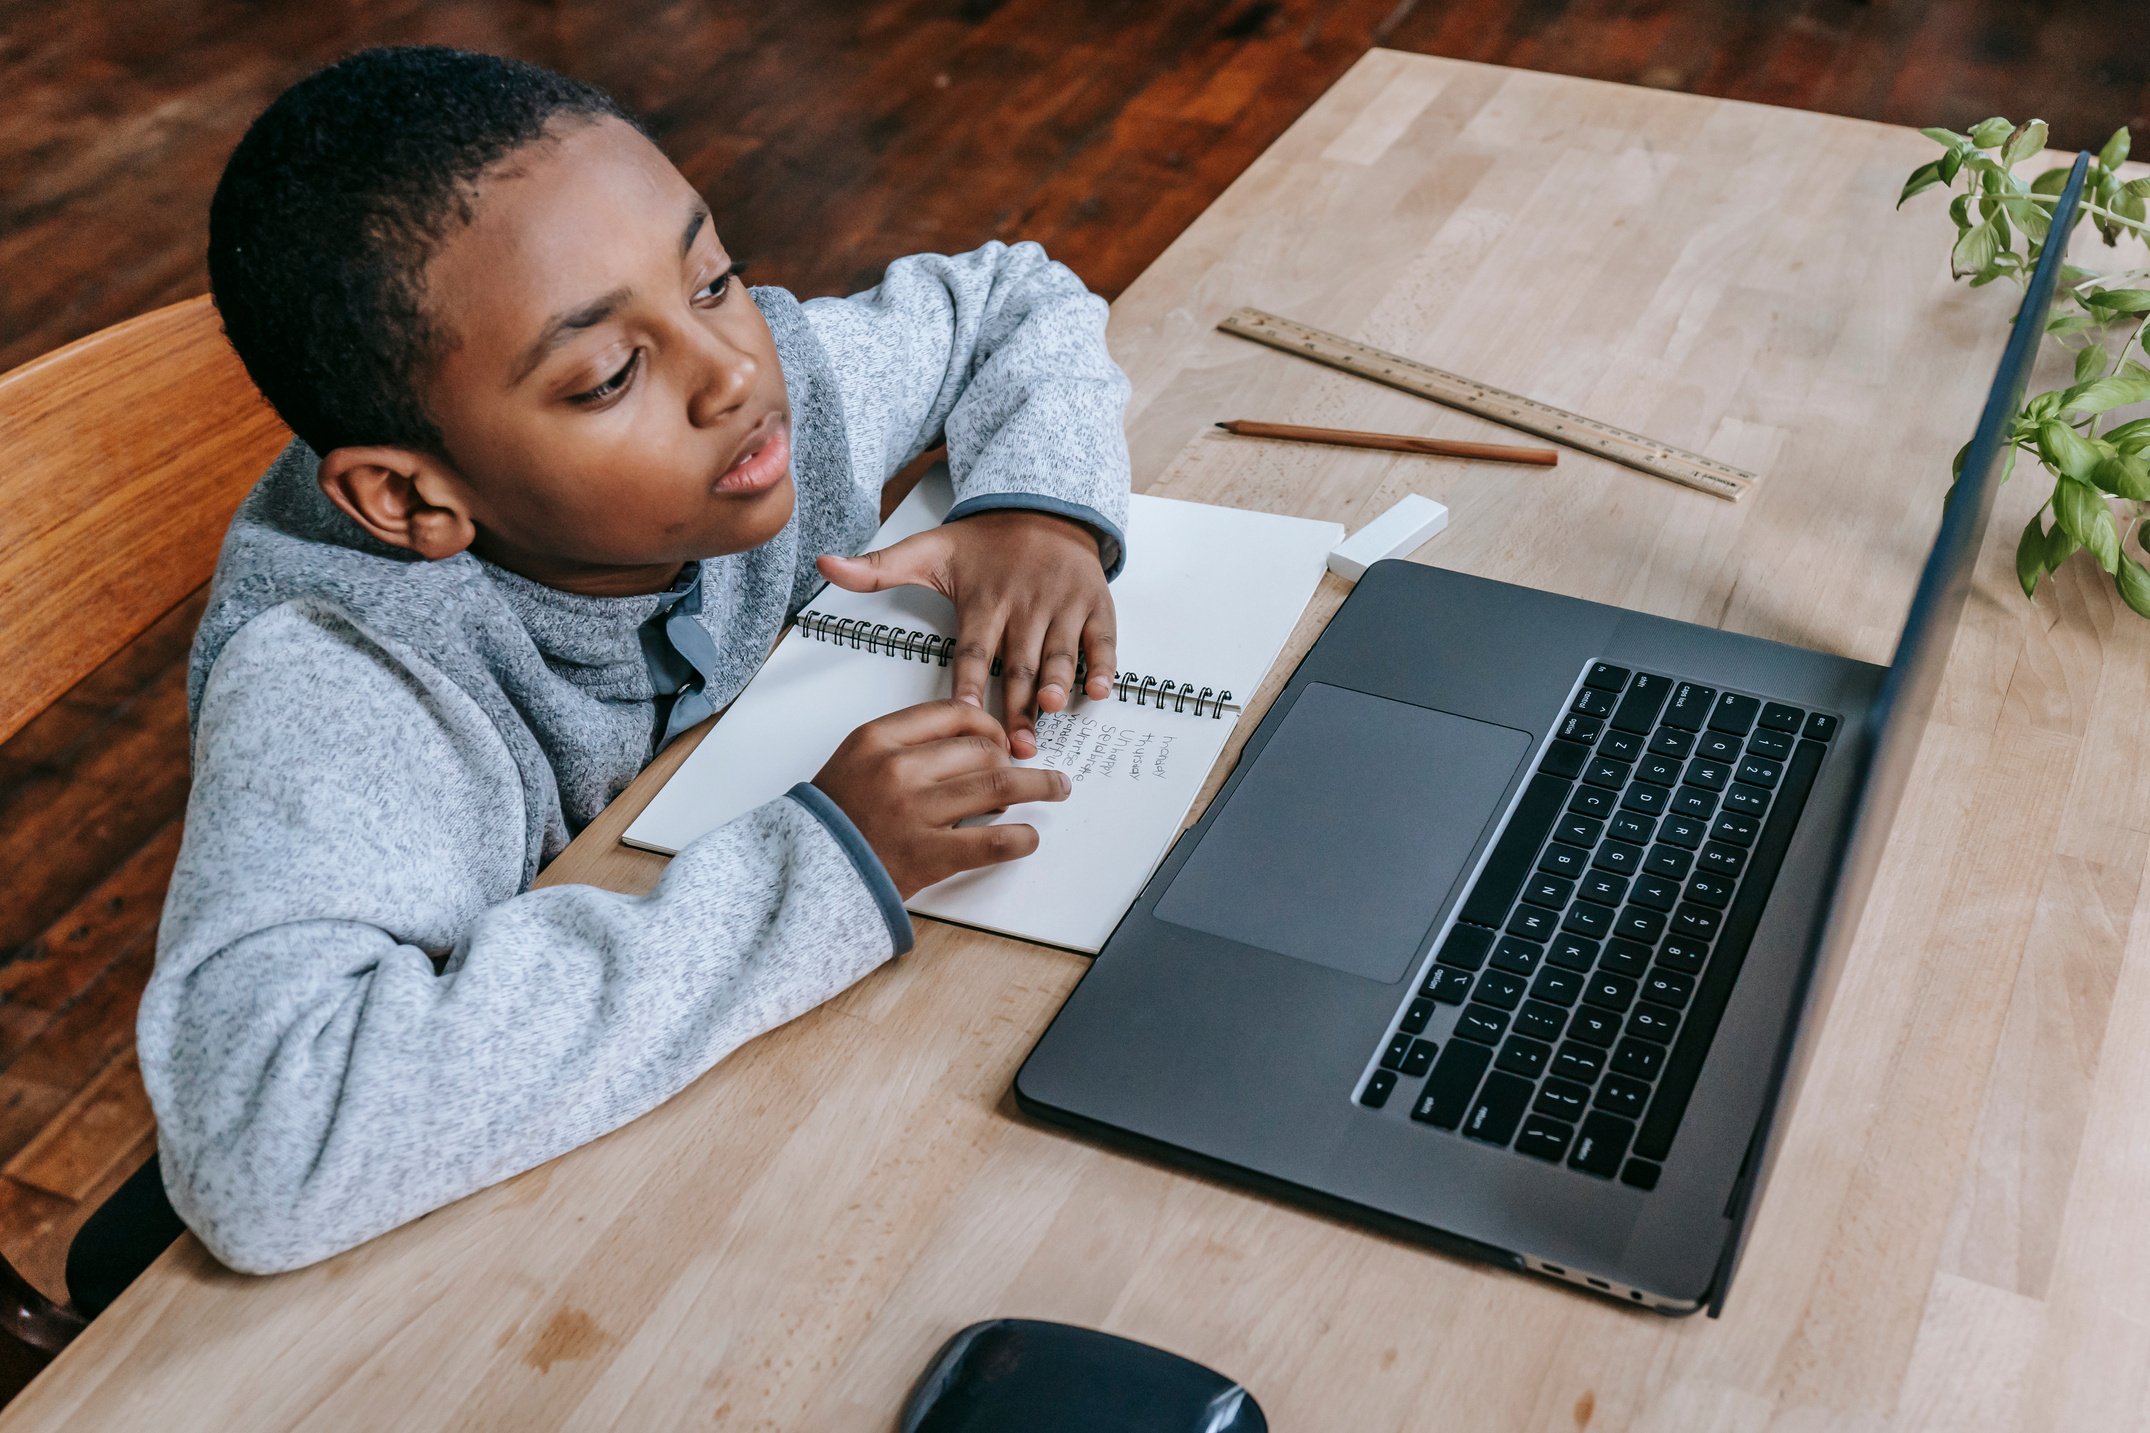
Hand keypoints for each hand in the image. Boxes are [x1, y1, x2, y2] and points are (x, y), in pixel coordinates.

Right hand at [812, 699, 1070, 897]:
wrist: (806, 871)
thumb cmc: (837, 817)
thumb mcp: (858, 760)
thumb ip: (907, 743)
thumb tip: (974, 741)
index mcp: (878, 739)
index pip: (952, 714)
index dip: (988, 724)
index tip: (1000, 738)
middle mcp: (896, 769)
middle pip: (980, 749)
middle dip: (1010, 760)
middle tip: (1020, 774)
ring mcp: (914, 813)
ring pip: (997, 785)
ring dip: (1037, 785)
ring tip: (1056, 788)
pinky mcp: (928, 856)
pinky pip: (992, 841)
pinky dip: (1020, 838)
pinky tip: (1029, 837)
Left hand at [817, 508, 1115, 757]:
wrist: (1041, 508)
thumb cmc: (984, 544)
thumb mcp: (928, 550)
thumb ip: (878, 569)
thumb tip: (824, 565)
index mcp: (984, 600)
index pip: (972, 649)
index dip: (968, 684)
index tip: (962, 715)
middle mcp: (1024, 604)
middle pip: (1018, 663)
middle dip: (1017, 704)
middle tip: (1014, 743)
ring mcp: (1062, 605)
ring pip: (1059, 652)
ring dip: (1058, 681)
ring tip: (1052, 709)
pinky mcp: (1094, 604)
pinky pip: (1102, 638)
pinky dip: (1103, 664)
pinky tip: (1100, 690)